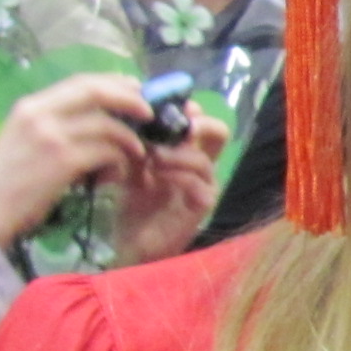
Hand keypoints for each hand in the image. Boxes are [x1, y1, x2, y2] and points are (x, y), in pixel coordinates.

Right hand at [0, 74, 156, 250]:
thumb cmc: (7, 183)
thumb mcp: (25, 141)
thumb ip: (55, 124)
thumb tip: (99, 117)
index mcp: (29, 106)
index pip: (79, 81)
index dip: (113, 82)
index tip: (135, 89)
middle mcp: (39, 114)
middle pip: (97, 91)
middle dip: (130, 99)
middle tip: (149, 113)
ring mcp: (52, 136)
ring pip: (108, 126)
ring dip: (129, 141)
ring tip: (135, 156)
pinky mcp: (64, 161)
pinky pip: (107, 153)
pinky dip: (120, 163)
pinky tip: (117, 175)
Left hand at [111, 108, 228, 264]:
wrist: (133, 244)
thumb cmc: (134, 205)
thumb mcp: (130, 167)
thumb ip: (136, 145)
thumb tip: (131, 117)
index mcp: (187, 152)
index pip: (200, 120)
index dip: (187, 109)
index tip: (162, 106)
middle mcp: (201, 166)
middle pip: (220, 133)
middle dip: (198, 124)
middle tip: (175, 127)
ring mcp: (204, 186)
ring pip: (204, 159)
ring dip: (177, 154)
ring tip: (152, 158)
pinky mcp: (202, 206)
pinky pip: (198, 184)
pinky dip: (176, 176)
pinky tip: (154, 177)